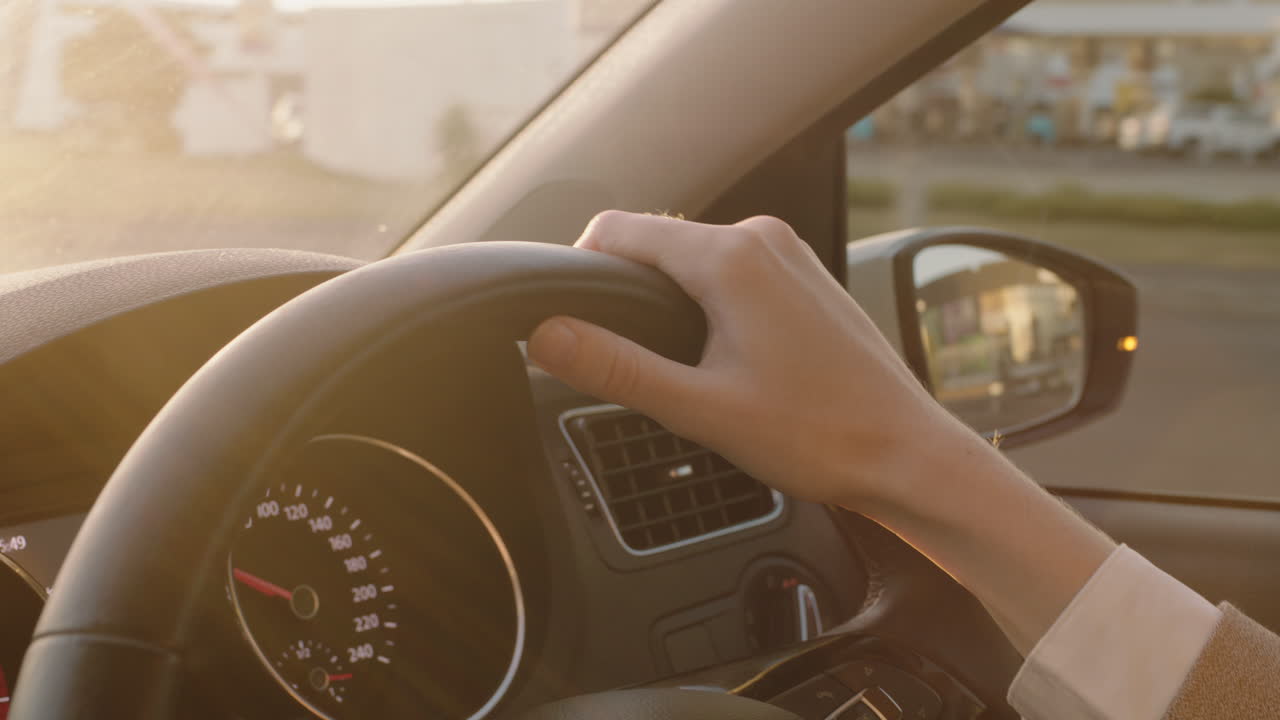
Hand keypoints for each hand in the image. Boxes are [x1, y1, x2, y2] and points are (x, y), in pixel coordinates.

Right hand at [528, 211, 971, 509]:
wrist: (907, 454)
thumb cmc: (818, 435)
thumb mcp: (700, 408)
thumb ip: (616, 368)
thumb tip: (545, 336)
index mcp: (731, 257)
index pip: (618, 230)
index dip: (580, 272)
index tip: (571, 323)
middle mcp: (762, 238)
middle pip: (655, 244)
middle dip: (628, 295)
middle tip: (628, 364)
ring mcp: (789, 254)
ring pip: (694, 260)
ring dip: (671, 304)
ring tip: (682, 371)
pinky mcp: (804, 277)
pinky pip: (733, 273)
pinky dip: (709, 306)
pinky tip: (724, 360)